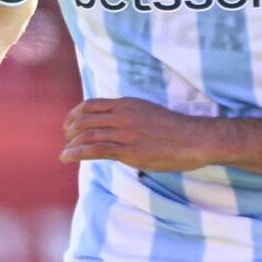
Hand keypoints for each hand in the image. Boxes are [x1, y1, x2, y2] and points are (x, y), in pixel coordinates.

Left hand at [61, 97, 221, 170]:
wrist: (196, 139)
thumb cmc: (177, 130)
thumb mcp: (149, 114)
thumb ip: (130, 116)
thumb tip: (117, 125)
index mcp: (127, 104)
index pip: (91, 105)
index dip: (74, 114)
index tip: (69, 125)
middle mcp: (123, 116)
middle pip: (84, 119)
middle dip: (70, 131)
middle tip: (67, 141)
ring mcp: (126, 133)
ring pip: (86, 135)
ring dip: (71, 143)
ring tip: (65, 152)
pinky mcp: (129, 151)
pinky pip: (95, 150)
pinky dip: (76, 153)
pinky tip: (66, 157)